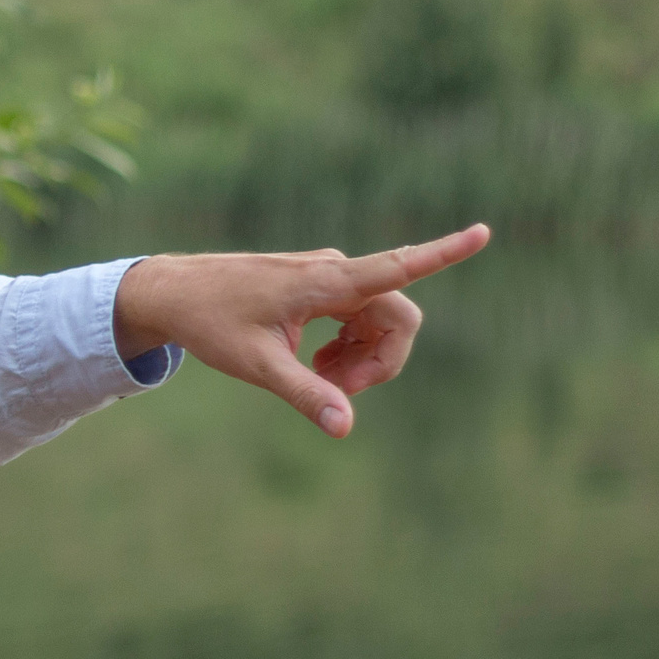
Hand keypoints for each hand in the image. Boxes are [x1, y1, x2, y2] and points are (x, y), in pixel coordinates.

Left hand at [112, 224, 490, 437]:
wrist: (173, 293)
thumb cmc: (210, 323)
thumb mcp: (256, 365)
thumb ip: (305, 393)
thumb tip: (345, 427)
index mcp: (325, 281)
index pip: (397, 266)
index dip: (444, 253)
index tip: (485, 232)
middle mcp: (334, 271)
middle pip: (397, 317)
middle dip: (382, 361)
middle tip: (340, 392)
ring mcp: (328, 277)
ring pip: (378, 321)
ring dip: (363, 357)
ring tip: (319, 380)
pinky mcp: (319, 286)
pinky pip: (359, 317)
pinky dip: (349, 346)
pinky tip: (317, 365)